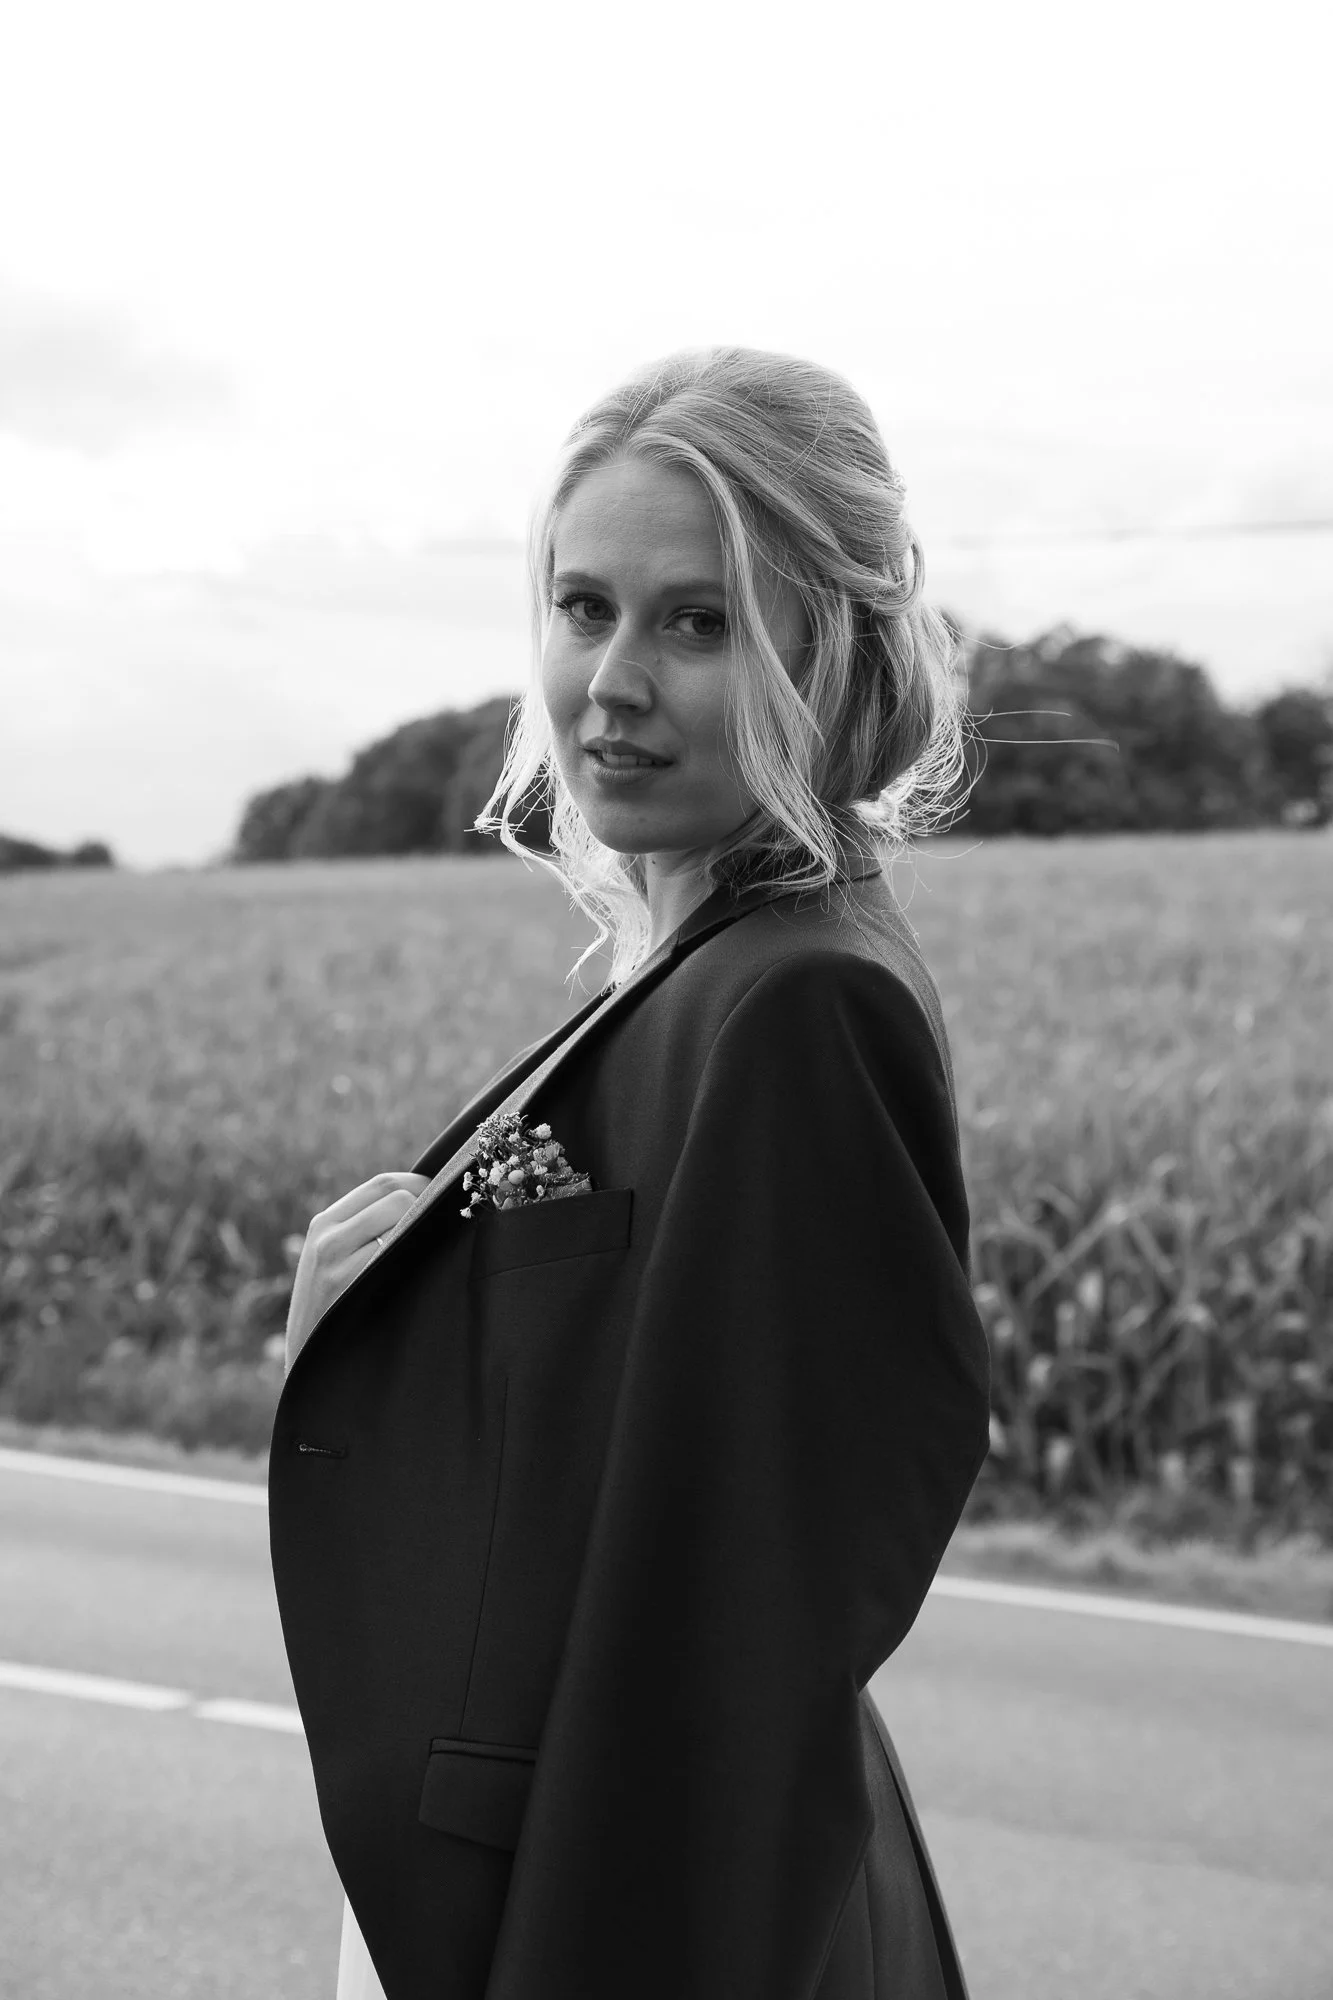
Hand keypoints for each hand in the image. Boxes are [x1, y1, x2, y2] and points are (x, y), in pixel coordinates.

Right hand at [284, 1171, 431, 1375]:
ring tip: (440, 1246)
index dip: (421, 1185)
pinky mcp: (347, 1281)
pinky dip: (418, 1252)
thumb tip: (423, 1203)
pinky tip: (427, 1270)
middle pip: (394, 1192)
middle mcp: (326, 1234)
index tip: (446, 1200)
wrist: (309, 1371)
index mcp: (323, 1224)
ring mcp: (335, 1256)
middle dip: (430, 1199)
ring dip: (427, 1225)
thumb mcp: (333, 1266)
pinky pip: (397, 1249)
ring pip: (401, 1214)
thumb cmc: (334, 1316)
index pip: (382, 1184)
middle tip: (453, 1220)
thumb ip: (364, 1233)